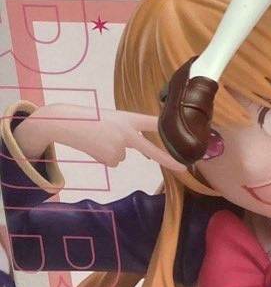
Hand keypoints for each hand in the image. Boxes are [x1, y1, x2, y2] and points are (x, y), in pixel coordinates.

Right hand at [13, 103, 185, 175]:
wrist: (66, 122)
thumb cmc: (90, 120)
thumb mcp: (113, 121)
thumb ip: (128, 133)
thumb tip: (138, 156)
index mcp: (129, 118)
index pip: (154, 123)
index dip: (170, 130)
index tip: (187, 137)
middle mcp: (127, 132)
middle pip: (150, 148)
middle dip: (167, 159)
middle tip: (183, 168)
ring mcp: (119, 145)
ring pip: (123, 156)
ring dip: (111, 151)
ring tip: (98, 139)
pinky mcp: (109, 157)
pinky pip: (113, 162)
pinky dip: (104, 157)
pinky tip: (94, 146)